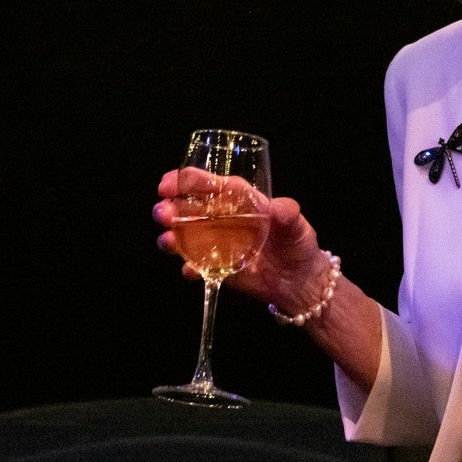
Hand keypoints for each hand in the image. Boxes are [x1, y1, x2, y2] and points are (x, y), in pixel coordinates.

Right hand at [153, 167, 331, 313]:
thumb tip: (280, 208)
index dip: (185, 180)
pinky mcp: (216, 266)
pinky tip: (189, 271)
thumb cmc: (297, 243)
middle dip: (169, 208)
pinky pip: (196, 265)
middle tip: (162, 213)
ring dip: (171, 236)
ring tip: (167, 241)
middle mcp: (220, 217)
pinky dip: (189, 268)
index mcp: (237, 198)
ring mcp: (215, 242)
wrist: (299, 282)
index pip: (208, 183)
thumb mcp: (297, 225)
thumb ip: (288, 214)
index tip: (167, 184)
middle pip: (187, 207)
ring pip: (184, 235)